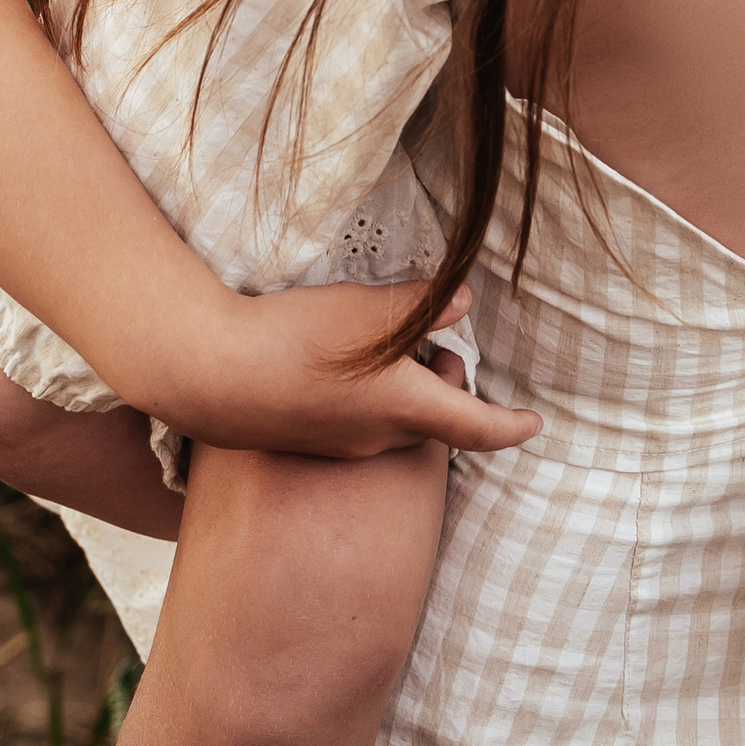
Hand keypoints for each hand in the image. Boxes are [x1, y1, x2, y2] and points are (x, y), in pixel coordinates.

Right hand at [162, 281, 541, 463]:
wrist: (209, 375)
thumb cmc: (296, 339)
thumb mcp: (368, 309)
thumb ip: (423, 303)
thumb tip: (464, 299)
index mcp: (404, 408)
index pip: (476, 428)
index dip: (511, 426)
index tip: (535, 425)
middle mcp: (375, 438)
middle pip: (431, 426)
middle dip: (446, 395)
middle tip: (444, 357)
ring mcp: (333, 446)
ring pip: (387, 427)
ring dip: (402, 397)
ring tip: (391, 355)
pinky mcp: (296, 440)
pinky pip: (347, 427)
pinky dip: (361, 403)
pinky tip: (333, 368)